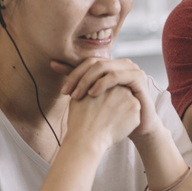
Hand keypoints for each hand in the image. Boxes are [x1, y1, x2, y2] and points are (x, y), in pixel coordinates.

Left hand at [50, 58, 165, 144]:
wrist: (136, 128)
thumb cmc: (113, 114)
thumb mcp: (93, 97)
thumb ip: (77, 80)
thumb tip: (52, 63)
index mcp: (111, 65)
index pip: (88, 62)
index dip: (73, 74)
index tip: (63, 91)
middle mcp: (122, 64)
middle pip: (95, 63)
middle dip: (79, 77)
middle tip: (69, 93)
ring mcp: (132, 69)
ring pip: (104, 67)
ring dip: (88, 80)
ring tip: (79, 95)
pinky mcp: (139, 78)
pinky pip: (117, 76)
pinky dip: (103, 83)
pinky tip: (93, 94)